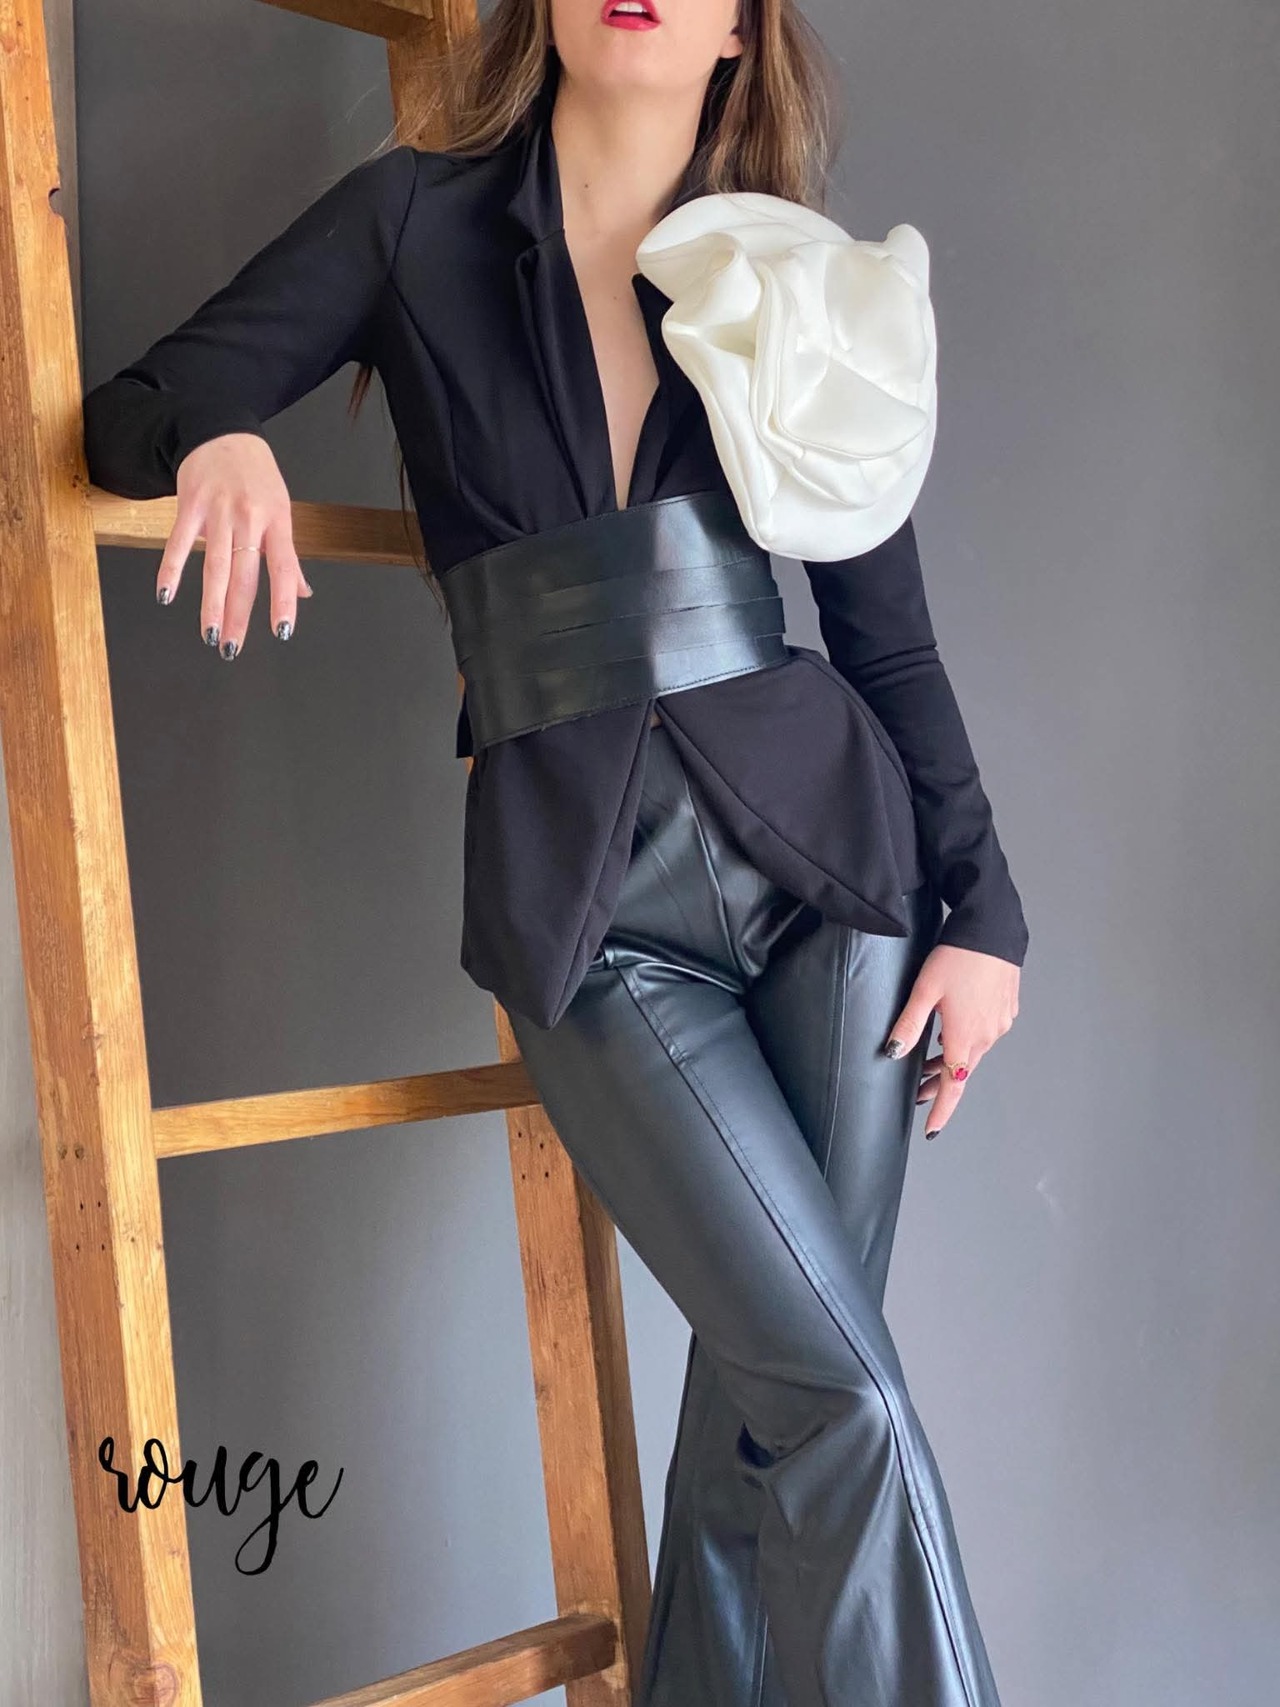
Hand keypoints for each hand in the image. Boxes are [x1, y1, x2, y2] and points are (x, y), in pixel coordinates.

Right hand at [157, 433, 312, 656]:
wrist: (221, 430)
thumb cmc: (255, 475)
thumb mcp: (280, 509)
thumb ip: (286, 555)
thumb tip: (303, 591)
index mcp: (276, 522)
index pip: (283, 568)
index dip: (283, 600)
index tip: (281, 631)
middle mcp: (249, 518)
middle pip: (244, 575)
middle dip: (239, 615)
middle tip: (232, 648)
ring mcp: (219, 511)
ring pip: (215, 565)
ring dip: (211, 603)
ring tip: (210, 633)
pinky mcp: (190, 504)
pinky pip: (178, 542)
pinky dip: (171, 570)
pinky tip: (166, 595)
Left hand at [884, 943, 1019, 1138]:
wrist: (993, 929)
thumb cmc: (958, 956)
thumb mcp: (925, 990)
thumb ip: (909, 1024)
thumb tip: (895, 1052)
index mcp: (965, 1035)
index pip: (952, 1085)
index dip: (941, 1110)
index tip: (931, 1129)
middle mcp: (987, 1034)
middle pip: (960, 1071)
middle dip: (938, 1085)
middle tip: (916, 1092)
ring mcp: (1000, 1022)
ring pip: (972, 1052)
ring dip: (951, 1061)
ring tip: (927, 1063)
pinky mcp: (1006, 1009)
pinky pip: (984, 1034)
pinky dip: (966, 1040)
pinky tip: (952, 1030)